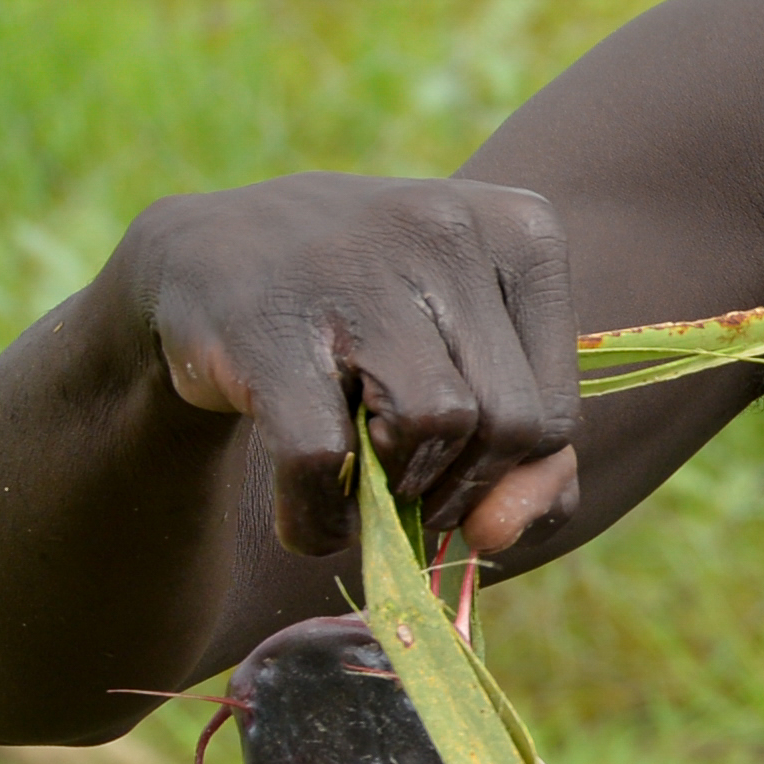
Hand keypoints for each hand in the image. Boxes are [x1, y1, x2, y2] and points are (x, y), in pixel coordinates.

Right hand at [98, 175, 584, 569]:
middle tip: (405, 487)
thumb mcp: (464, 361)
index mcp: (520, 228)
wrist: (203, 257)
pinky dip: (317, 515)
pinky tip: (306, 509)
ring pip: (435, 427)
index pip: (559, 409)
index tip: (451, 471)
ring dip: (394, 494)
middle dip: (459, 488)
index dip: (508, 476)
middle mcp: (446, 228)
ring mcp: (355, 267)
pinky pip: (326, 456)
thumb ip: (527, 460)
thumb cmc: (363, 318)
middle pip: (510, 424)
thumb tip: (498, 535)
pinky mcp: (269, 324)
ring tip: (358, 480)